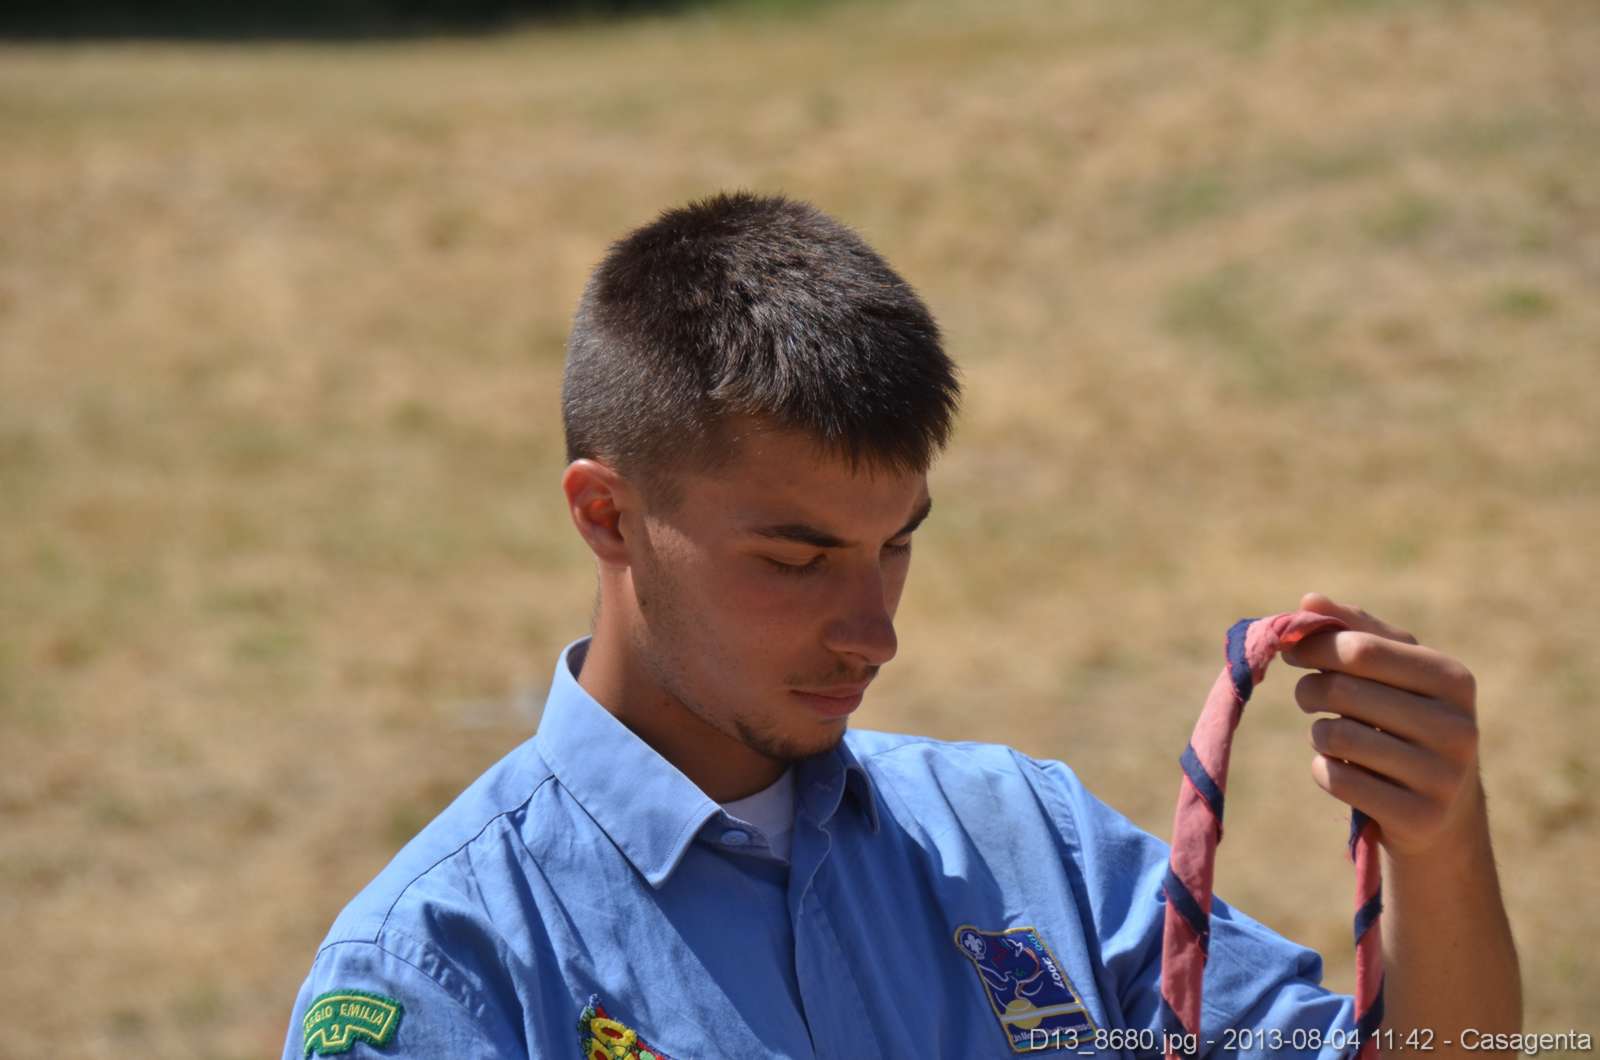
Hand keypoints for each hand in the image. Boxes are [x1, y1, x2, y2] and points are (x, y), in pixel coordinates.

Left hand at [1281, 592, 1482, 860]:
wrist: (1443, 812)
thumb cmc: (1407, 723)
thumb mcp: (1395, 673)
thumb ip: (1354, 631)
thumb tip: (1308, 600)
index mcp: (1452, 679)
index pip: (1361, 650)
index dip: (1314, 646)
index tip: (1292, 648)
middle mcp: (1457, 726)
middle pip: (1343, 691)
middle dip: (1310, 689)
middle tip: (1308, 696)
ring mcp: (1442, 776)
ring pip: (1335, 736)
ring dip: (1318, 733)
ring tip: (1331, 735)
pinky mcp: (1418, 817)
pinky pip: (1336, 779)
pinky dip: (1323, 770)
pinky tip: (1342, 771)